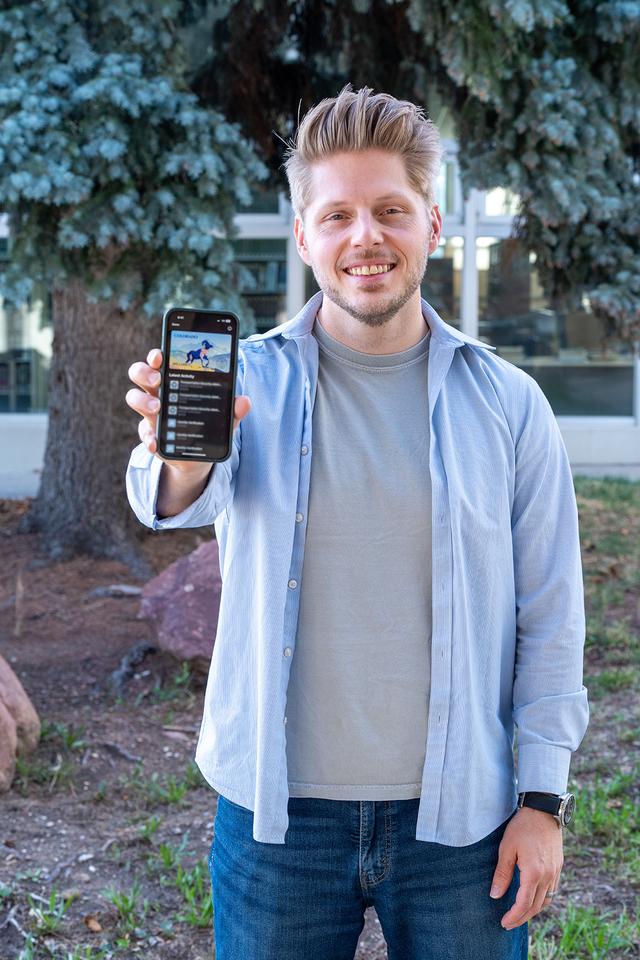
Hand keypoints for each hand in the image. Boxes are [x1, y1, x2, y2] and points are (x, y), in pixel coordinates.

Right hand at [126, 348, 250, 465]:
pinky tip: (156, 443)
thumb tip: (244, 401)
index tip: (160, 356)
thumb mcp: (224, 417)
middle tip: (158, 380)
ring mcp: (150, 413)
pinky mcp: (150, 434)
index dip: (156, 355)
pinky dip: (149, 438)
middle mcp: (158, 392)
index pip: (160, 361)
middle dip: (144, 372)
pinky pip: (143, 433)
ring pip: (133, 397)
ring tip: (159, 408)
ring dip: (142, 401)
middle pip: (139, 373)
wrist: (198, 455)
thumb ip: (233, 409)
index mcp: (174, 380)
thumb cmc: (208, 424)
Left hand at [490, 807, 562, 929]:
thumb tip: (495, 895)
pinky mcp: (558, 867)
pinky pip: (552, 891)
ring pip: (546, 901)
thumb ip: (502, 873)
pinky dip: (542, 900)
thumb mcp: (506, 848)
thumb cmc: (522, 827)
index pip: (523, 903)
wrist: (544, 810)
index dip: (513, 916)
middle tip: (508, 923)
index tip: (503, 922)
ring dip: (532, 911)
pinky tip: (532, 899)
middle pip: (535, 906)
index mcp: (534, 873)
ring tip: (519, 915)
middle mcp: (548, 876)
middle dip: (521, 918)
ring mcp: (555, 872)